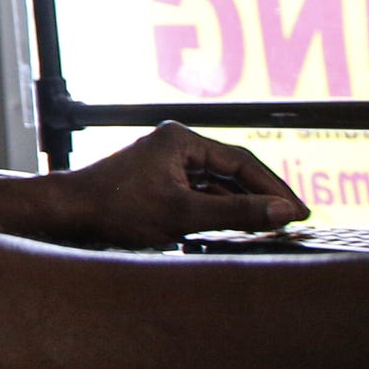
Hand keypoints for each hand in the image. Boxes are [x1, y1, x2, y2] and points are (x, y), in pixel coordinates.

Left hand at [52, 123, 308, 248]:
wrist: (67, 214)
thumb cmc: (118, 210)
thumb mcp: (184, 215)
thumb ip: (238, 213)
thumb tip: (286, 212)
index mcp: (181, 140)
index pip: (242, 162)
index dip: (275, 189)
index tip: (301, 213)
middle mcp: (175, 146)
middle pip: (232, 172)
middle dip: (263, 196)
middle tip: (295, 221)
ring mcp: (165, 164)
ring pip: (217, 186)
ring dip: (242, 206)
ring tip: (273, 228)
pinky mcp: (157, 184)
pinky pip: (199, 195)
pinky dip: (219, 211)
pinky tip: (238, 229)